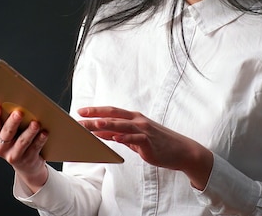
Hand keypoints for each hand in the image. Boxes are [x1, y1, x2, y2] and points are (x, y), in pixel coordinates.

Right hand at [0, 104, 48, 192]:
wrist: (26, 165)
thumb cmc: (16, 141)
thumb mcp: (9, 132)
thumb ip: (10, 120)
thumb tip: (20, 102)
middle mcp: (0, 147)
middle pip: (7, 133)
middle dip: (13, 122)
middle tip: (19, 113)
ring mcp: (13, 155)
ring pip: (22, 142)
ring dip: (29, 132)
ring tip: (35, 123)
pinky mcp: (27, 160)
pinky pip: (34, 148)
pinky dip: (40, 139)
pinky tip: (44, 132)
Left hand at [78, 106, 212, 189]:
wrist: (181, 151)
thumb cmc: (157, 144)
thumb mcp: (135, 138)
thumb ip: (119, 135)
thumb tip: (100, 133)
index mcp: (133, 118)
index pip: (111, 111)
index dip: (96, 110)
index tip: (81, 111)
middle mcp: (137, 121)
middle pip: (113, 116)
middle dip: (96, 115)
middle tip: (80, 116)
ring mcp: (144, 130)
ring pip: (123, 125)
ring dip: (108, 124)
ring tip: (94, 124)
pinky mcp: (149, 142)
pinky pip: (136, 139)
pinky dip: (125, 138)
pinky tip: (116, 138)